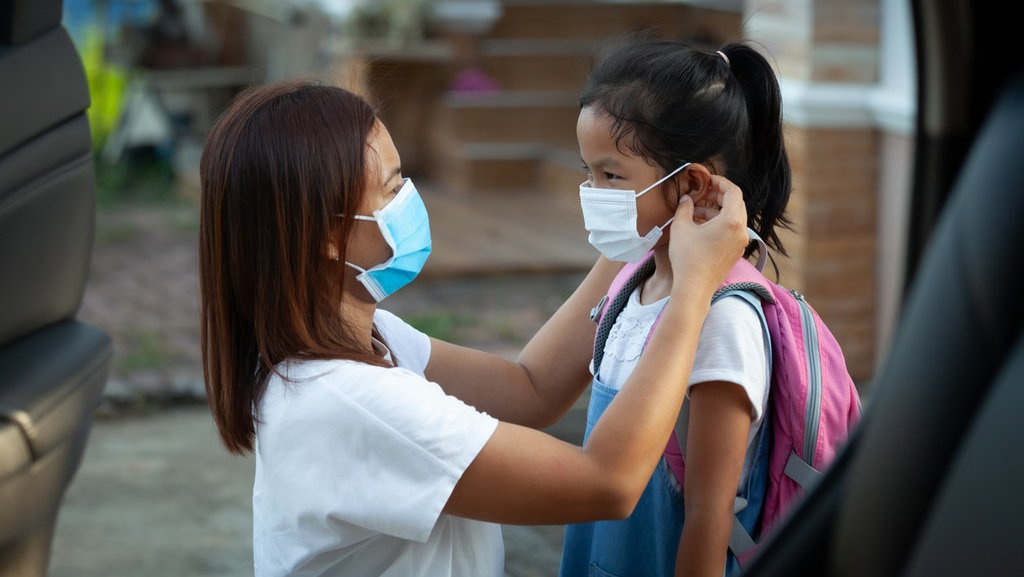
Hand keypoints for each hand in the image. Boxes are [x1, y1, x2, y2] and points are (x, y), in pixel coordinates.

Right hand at [667, 175, 747, 297]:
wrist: (694, 288)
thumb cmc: (688, 258)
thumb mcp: (681, 227)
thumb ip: (684, 207)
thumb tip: (686, 199)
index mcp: (732, 221)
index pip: (733, 192)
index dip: (720, 182)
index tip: (707, 180)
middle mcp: (741, 231)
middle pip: (736, 204)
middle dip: (718, 196)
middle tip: (702, 193)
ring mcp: (740, 243)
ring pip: (733, 218)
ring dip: (717, 210)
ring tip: (696, 211)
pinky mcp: (735, 252)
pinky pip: (732, 231)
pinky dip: (719, 223)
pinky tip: (701, 226)